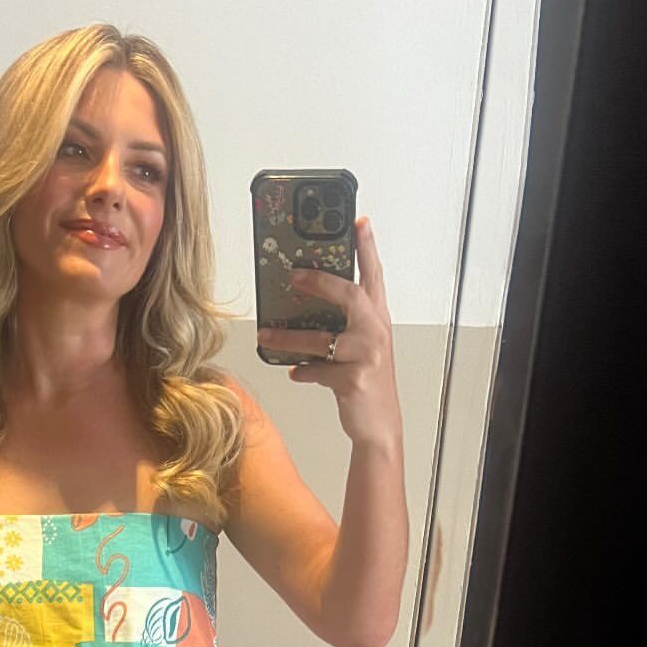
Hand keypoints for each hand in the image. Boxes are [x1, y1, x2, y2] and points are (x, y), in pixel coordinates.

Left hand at [257, 216, 401, 451]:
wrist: (379, 427)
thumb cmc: (367, 383)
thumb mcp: (361, 348)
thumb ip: (342, 325)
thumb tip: (301, 306)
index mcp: (378, 320)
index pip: (374, 276)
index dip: (367, 247)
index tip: (359, 220)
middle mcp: (376, 333)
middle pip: (350, 295)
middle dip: (320, 282)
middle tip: (293, 274)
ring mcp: (367, 356)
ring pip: (321, 339)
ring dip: (289, 336)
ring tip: (266, 333)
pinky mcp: (353, 380)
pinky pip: (318, 370)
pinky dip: (302, 371)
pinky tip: (293, 371)